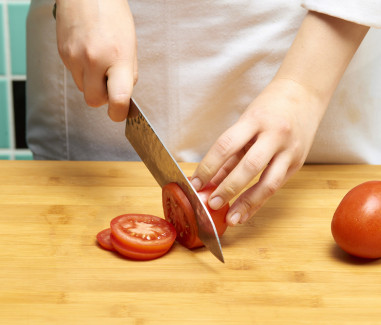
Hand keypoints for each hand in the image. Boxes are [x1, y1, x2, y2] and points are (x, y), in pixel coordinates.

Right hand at [55, 0, 137, 120]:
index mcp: (117, 57)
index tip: (120, 113)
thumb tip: (123, 96)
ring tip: (98, 63)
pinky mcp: (62, 54)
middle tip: (109, 84)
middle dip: (103, 99)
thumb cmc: (113, 16)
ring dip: (92, 84)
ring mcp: (74, 57)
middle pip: (94, 101)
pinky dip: (83, 72)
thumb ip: (128, 74)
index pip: (117, 99)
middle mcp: (93, 59)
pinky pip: (74, 75)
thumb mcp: (131, 46)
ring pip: (83, 89)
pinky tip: (88, 54)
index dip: (119, 113)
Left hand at [191, 11, 367, 225]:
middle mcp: (275, 135)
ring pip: (268, 183)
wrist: (305, 93)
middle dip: (228, 188)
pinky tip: (246, 212)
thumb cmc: (269, 106)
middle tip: (212, 204)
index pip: (226, 146)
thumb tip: (211, 179)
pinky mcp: (298, 163)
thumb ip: (230, 152)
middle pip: (249, 167)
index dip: (208, 166)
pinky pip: (276, 186)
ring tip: (231, 218)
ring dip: (247, 203)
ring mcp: (290, 150)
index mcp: (256, 120)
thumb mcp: (245, 122)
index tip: (195, 183)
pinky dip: (259, 202)